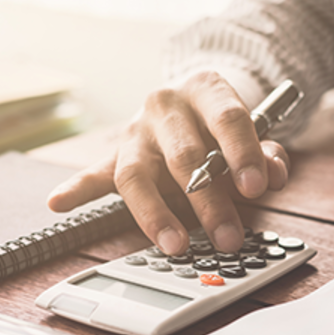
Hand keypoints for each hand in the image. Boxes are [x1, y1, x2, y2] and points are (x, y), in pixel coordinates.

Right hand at [47, 71, 289, 254]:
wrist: (190, 101)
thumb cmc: (221, 124)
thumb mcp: (252, 132)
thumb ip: (266, 152)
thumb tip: (274, 175)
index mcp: (205, 90)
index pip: (227, 119)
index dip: (243, 153)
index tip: (256, 188)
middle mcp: (165, 105)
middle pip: (184, 154)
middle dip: (208, 199)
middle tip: (227, 235)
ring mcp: (136, 131)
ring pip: (137, 173)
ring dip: (156, 214)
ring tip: (175, 244)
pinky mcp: (115, 153)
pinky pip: (94, 173)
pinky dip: (77, 189)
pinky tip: (59, 202)